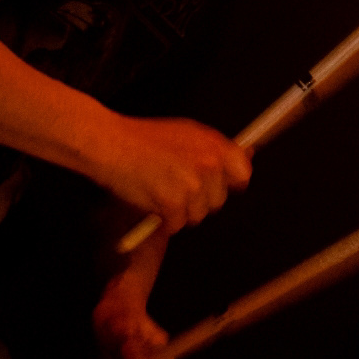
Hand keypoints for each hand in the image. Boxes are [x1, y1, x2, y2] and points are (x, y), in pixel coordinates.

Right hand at [97, 115, 250, 232]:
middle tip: (175, 187)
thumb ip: (214, 149)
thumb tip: (248, 157)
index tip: (216, 186)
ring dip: (180, 211)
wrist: (110, 143)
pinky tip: (149, 198)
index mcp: (214, 144)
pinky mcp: (174, 203)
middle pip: (218, 201)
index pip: (243, 174)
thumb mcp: (186, 134)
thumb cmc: (143, 139)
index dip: (228, 184)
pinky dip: (163, 219)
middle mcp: (209, 164)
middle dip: (199, 200)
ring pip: (197, 215)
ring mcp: (192, 185)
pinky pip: (177, 224)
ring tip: (159, 190)